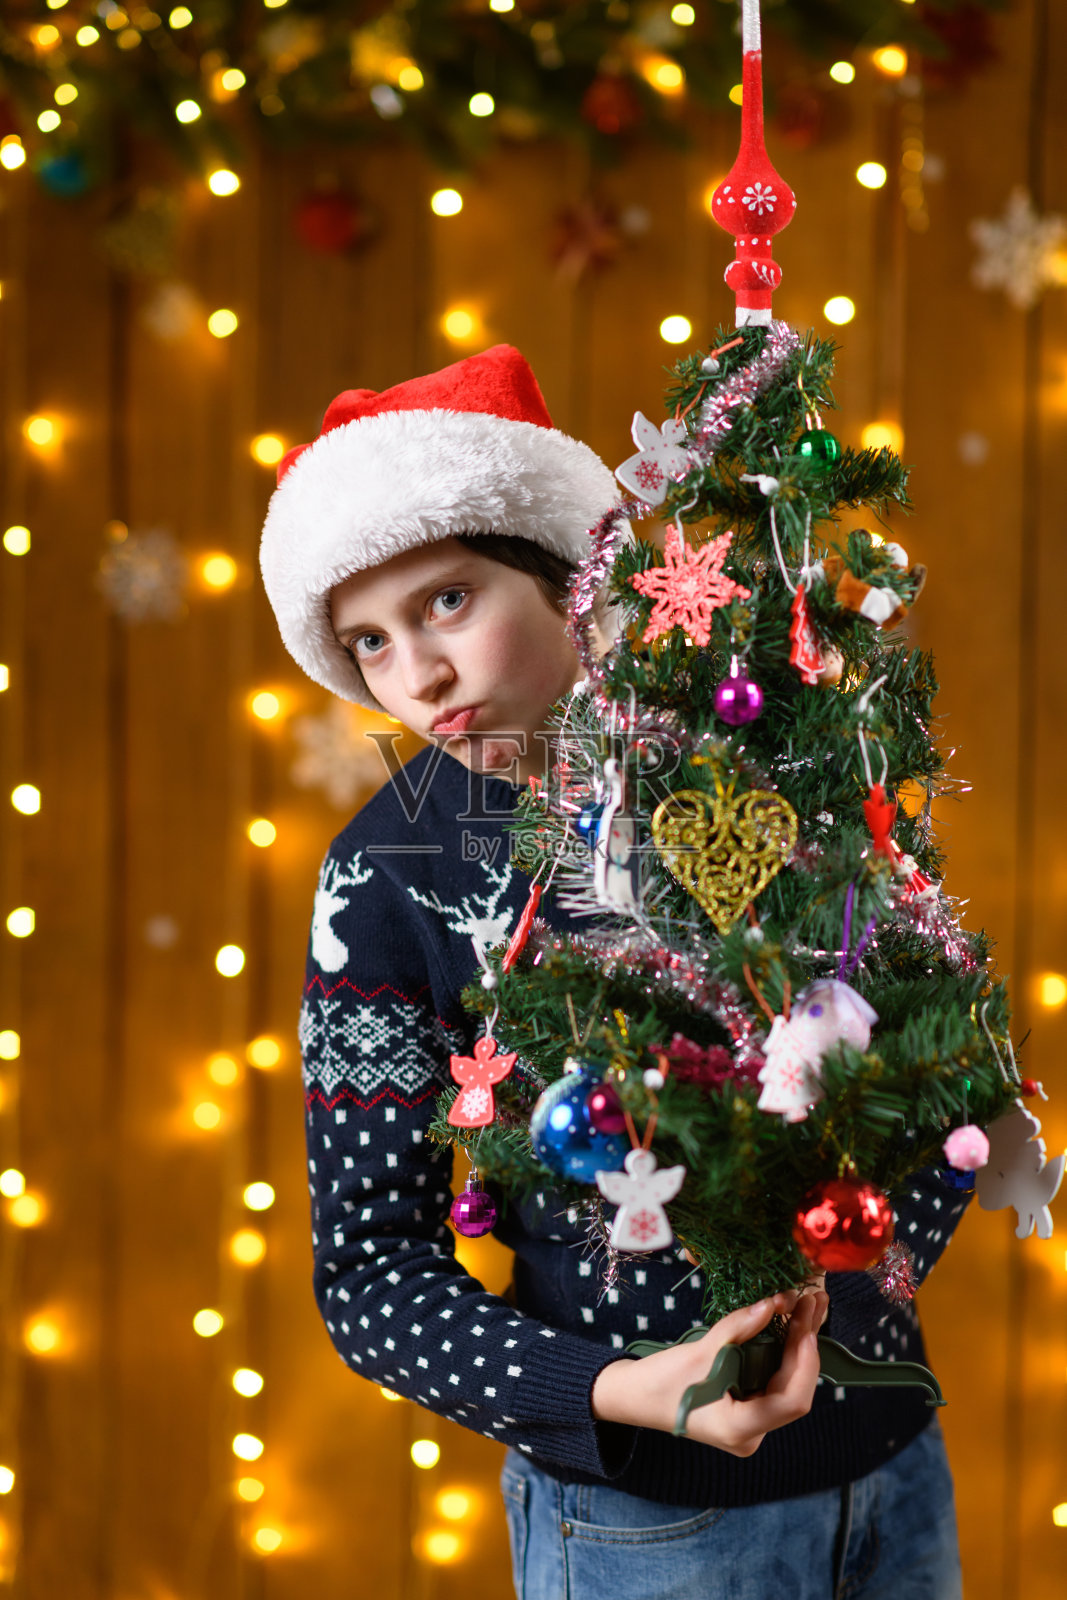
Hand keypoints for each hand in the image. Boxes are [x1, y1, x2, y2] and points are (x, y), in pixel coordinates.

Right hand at [590, 1288, 828, 1456]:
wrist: (631, 1398)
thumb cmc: (659, 1381)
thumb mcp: (700, 1351)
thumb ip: (739, 1328)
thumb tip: (775, 1302)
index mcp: (741, 1430)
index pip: (793, 1400)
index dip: (804, 1360)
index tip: (805, 1322)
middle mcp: (752, 1434)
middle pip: (794, 1390)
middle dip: (806, 1345)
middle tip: (812, 1302)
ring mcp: (750, 1425)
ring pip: (787, 1384)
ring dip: (798, 1345)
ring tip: (808, 1306)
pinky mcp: (746, 1410)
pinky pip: (773, 1381)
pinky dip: (783, 1353)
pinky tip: (792, 1324)